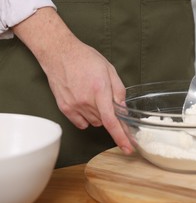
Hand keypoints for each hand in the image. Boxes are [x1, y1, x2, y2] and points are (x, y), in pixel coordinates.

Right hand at [12, 7, 132, 154]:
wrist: (60, 54)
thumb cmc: (86, 59)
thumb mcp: (110, 70)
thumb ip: (119, 92)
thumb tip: (124, 110)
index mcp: (100, 91)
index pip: (112, 122)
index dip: (122, 137)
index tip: (128, 148)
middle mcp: (86, 102)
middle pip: (105, 121)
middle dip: (110, 114)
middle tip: (106, 99)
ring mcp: (74, 106)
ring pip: (94, 122)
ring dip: (99, 115)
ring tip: (93, 95)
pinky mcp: (65, 109)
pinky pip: (81, 123)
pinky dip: (86, 117)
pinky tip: (85, 103)